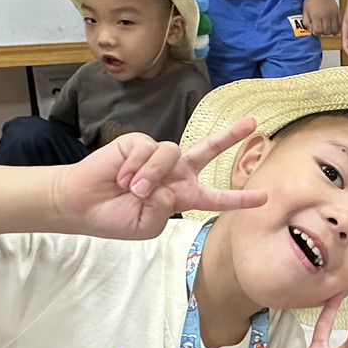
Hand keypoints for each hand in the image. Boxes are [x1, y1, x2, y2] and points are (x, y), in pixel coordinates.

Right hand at [51, 117, 266, 240]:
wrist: (82, 205)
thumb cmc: (116, 218)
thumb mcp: (147, 224)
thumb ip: (165, 207)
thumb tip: (169, 183)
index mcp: (182, 195)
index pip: (216, 198)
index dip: (239, 199)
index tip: (265, 198)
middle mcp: (175, 172)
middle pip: (209, 149)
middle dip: (231, 135)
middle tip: (253, 123)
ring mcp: (158, 157)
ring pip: (172, 154)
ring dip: (152, 174)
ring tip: (133, 189)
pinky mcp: (139, 143)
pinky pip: (149, 149)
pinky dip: (136, 166)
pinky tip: (122, 177)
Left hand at [302, 0, 340, 36]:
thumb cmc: (311, 0)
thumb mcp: (305, 11)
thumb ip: (306, 22)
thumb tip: (311, 31)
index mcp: (316, 16)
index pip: (318, 31)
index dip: (316, 33)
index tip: (315, 30)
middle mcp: (326, 16)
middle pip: (326, 32)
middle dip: (322, 33)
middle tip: (320, 29)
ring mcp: (333, 15)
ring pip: (333, 30)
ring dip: (329, 32)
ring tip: (326, 29)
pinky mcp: (338, 13)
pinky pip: (339, 24)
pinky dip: (337, 29)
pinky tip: (333, 29)